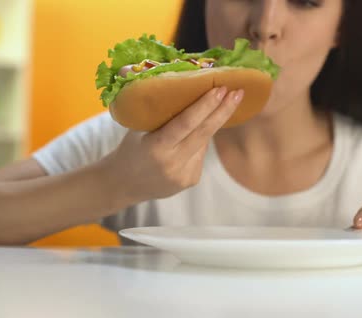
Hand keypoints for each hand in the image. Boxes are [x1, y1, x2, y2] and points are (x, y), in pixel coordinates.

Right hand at [105, 86, 243, 202]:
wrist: (123, 184)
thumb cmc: (130, 149)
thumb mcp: (138, 129)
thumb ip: (162, 115)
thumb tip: (189, 90)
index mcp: (156, 147)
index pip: (186, 123)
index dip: (205, 106)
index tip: (221, 89)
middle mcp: (173, 163)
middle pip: (205, 132)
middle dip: (224, 110)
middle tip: (238, 91)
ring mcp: (184, 174)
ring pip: (204, 142)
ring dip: (212, 122)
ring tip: (218, 105)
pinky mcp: (191, 180)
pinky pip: (200, 153)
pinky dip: (199, 141)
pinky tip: (190, 138)